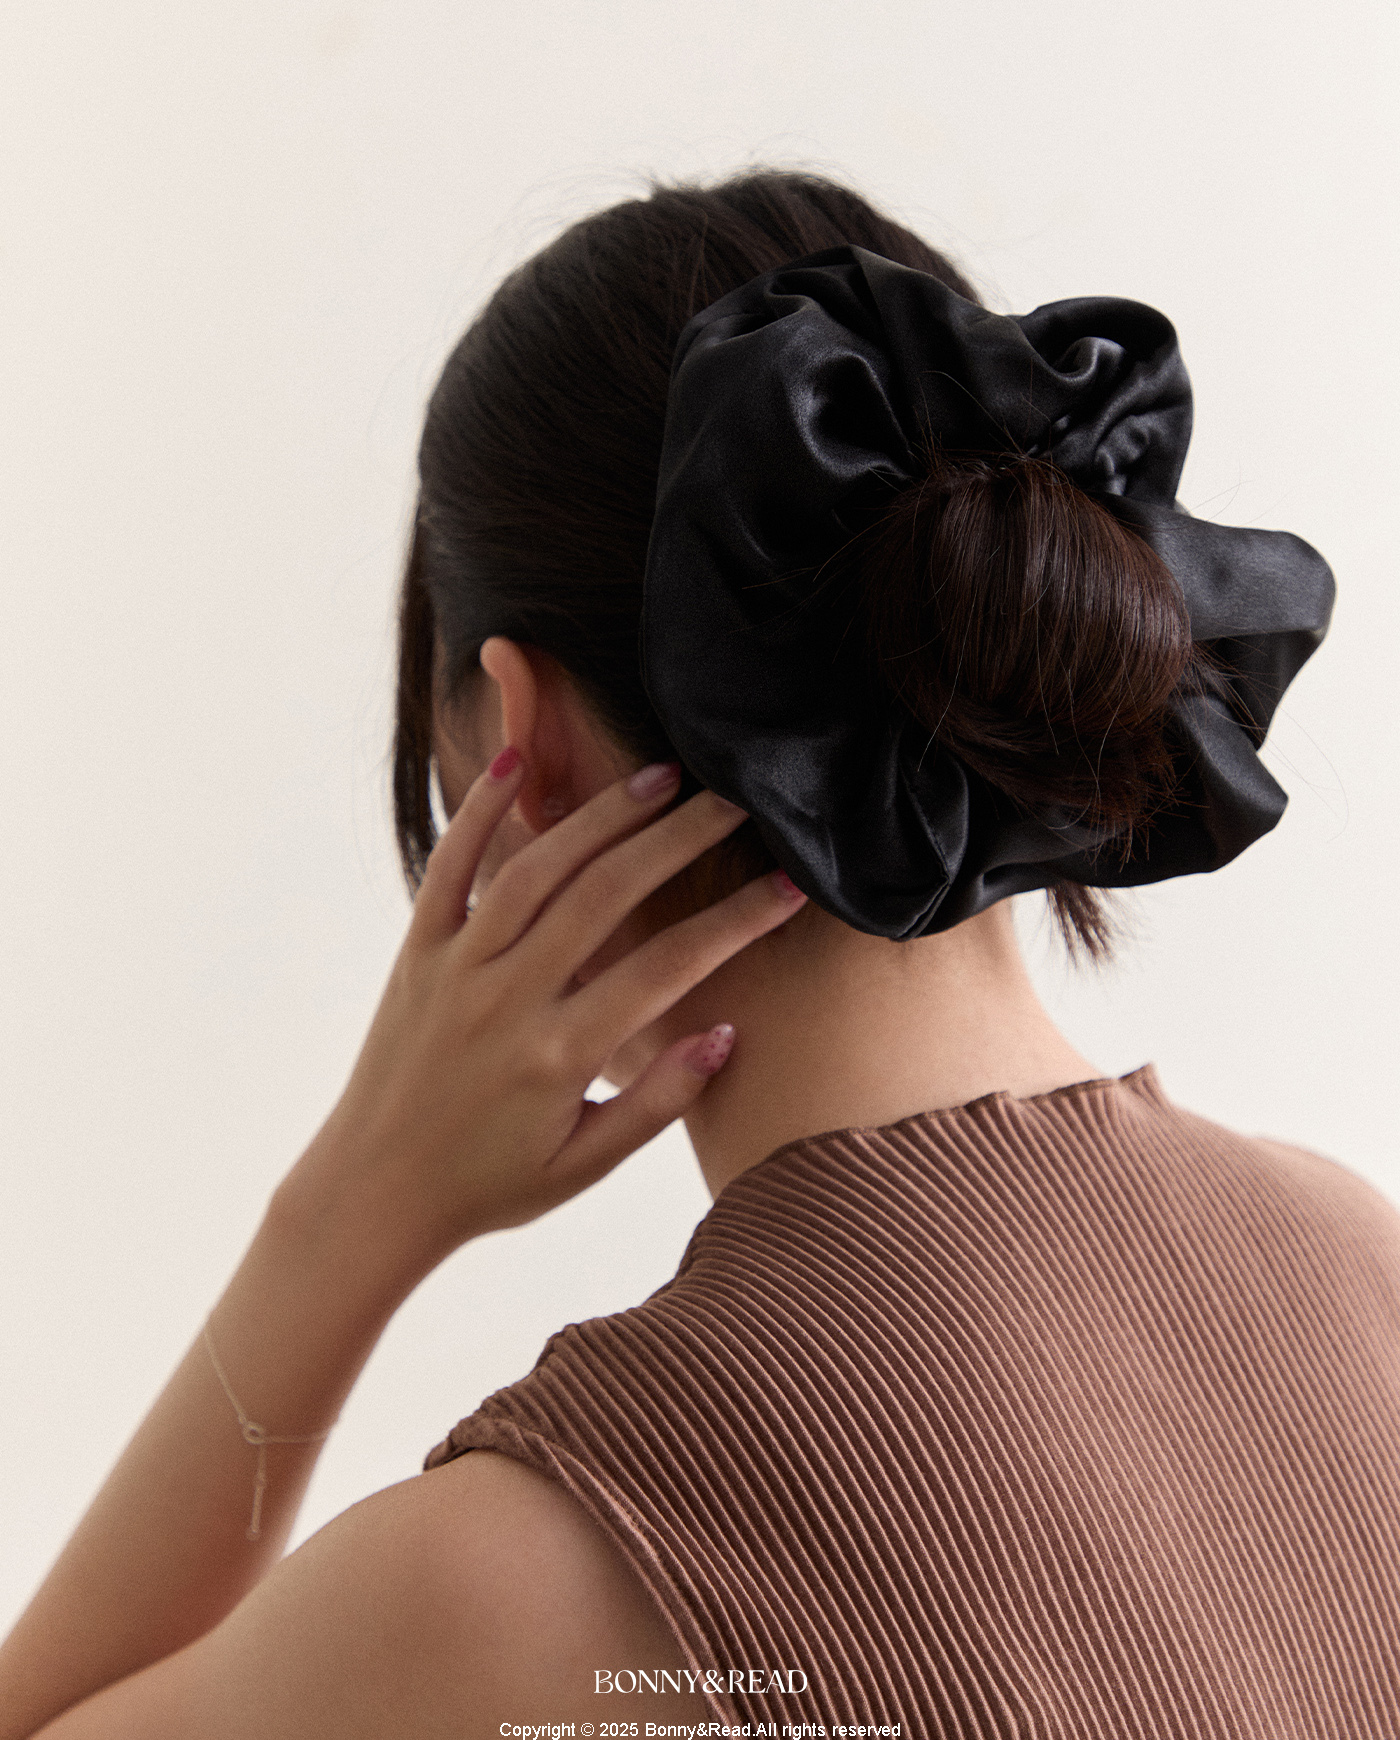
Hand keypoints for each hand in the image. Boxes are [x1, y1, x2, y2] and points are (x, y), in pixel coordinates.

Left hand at [288, 753, 805, 1269]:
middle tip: (734, 800)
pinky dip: (477, 811)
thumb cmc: (490, 1184)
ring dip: (601, 814)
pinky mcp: (417, 953)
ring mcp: (457, 968)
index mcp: (560, 1056)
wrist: (373, 1192)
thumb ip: (658, 1102)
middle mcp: (508, 999)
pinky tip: (514, 763)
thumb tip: (726, 1035)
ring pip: (536, 867)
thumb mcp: (585, 1166)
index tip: (789, 884)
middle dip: (679, 838)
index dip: (738, 920)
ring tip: (661, 776)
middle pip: (607, 895)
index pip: (670, 968)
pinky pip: (448, 868)